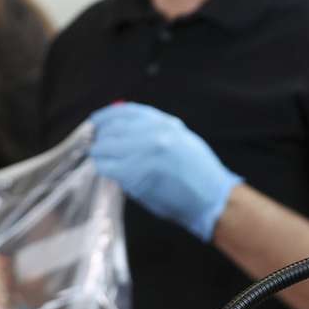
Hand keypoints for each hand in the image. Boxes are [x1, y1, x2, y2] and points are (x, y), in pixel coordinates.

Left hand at [89, 102, 241, 241]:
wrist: (211, 197)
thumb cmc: (199, 172)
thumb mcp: (181, 139)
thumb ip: (155, 130)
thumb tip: (124, 126)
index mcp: (165, 123)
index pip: (125, 112)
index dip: (106, 116)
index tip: (96, 122)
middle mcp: (153, 134)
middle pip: (111, 129)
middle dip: (100, 138)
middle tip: (97, 145)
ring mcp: (143, 153)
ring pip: (104, 148)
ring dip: (100, 155)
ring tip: (106, 161)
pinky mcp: (134, 174)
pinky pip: (106, 168)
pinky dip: (105, 169)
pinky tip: (112, 172)